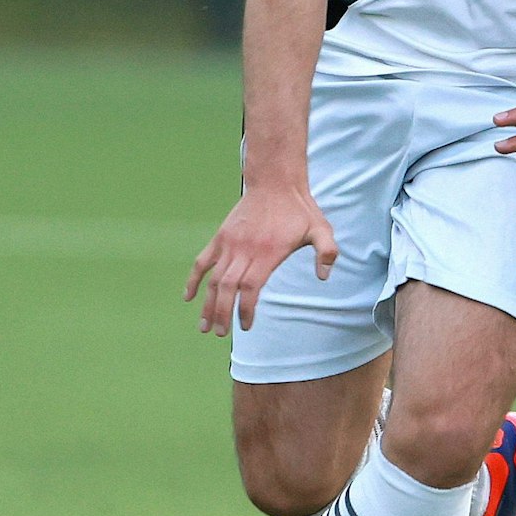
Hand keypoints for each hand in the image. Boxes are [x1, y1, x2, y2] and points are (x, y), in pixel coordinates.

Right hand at [184, 185, 337, 336]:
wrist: (275, 181)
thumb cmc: (300, 209)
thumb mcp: (322, 229)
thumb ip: (327, 252)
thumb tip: (324, 276)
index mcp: (267, 253)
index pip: (250, 288)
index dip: (245, 309)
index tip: (245, 325)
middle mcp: (244, 251)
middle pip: (227, 288)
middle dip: (221, 314)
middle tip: (220, 333)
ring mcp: (229, 244)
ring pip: (212, 279)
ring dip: (206, 304)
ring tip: (204, 327)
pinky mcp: (220, 237)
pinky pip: (202, 261)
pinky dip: (193, 280)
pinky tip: (188, 297)